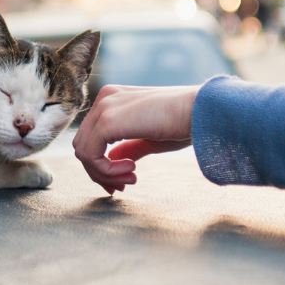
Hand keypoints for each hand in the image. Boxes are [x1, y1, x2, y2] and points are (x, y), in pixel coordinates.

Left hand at [72, 84, 199, 194]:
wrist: (201, 112)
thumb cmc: (183, 123)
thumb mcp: (149, 138)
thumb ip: (128, 147)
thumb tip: (112, 159)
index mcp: (113, 98)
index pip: (91, 137)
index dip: (101, 165)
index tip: (123, 182)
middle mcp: (104, 98)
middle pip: (83, 146)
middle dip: (100, 173)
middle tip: (124, 186)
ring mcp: (104, 107)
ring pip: (83, 152)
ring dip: (105, 174)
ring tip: (132, 178)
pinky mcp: (107, 121)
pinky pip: (90, 155)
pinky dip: (106, 171)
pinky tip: (132, 171)